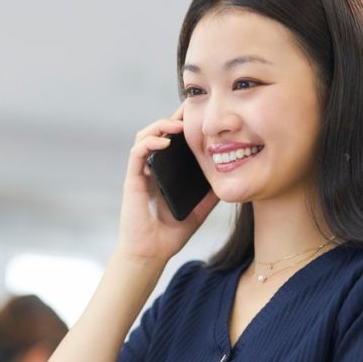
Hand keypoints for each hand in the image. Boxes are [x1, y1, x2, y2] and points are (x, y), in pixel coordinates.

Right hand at [116, 104, 218, 263]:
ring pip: (145, 137)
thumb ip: (211, 193)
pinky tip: (165, 142)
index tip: (200, 114)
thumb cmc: (171, 233)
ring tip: (178, 125)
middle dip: (174, 118)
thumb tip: (231, 178)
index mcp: (166, 172)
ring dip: (160, 126)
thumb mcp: (199, 209)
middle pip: (159, 133)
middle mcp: (152, 168)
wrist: (152, 252)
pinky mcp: (132, 180)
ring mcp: (141, 172)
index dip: (184, 124)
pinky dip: (149, 143)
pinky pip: (137, 153)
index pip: (173, 141)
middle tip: (191, 109)